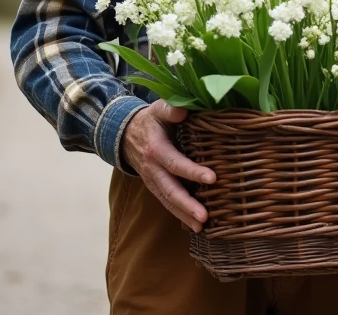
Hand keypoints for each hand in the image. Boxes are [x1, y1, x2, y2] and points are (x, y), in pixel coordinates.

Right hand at [120, 100, 214, 232]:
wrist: (125, 135)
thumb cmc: (150, 121)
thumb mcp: (158, 110)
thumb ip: (170, 109)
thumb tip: (184, 112)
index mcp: (156, 149)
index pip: (175, 163)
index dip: (192, 171)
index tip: (212, 178)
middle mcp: (152, 169)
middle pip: (170, 190)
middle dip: (187, 205)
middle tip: (204, 216)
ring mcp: (153, 181)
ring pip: (168, 201)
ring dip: (184, 215)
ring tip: (202, 227)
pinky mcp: (155, 188)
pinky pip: (167, 203)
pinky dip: (180, 216)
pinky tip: (195, 226)